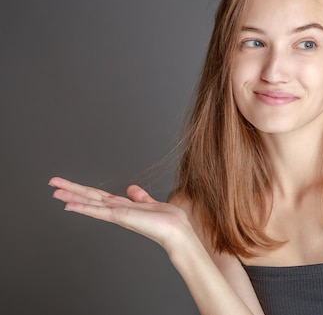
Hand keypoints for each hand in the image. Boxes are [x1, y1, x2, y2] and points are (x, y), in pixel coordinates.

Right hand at [49, 177, 192, 251]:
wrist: (176, 232)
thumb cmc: (168, 221)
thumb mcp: (151, 203)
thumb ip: (140, 197)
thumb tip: (131, 188)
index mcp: (123, 206)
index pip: (98, 196)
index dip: (83, 190)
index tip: (67, 185)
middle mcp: (117, 210)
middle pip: (90, 197)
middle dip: (71, 190)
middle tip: (52, 183)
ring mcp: (117, 214)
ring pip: (90, 203)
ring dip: (72, 196)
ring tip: (54, 191)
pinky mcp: (120, 217)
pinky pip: (98, 211)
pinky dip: (83, 208)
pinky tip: (69, 205)